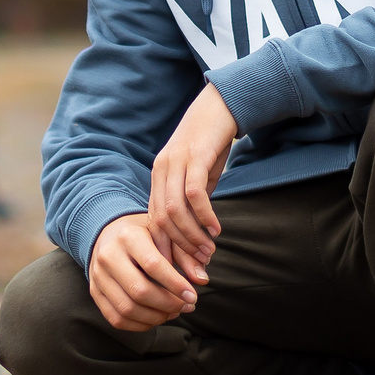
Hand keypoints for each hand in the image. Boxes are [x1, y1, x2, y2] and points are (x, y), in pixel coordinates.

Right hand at [88, 213, 195, 331]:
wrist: (108, 233)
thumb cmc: (143, 234)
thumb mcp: (163, 234)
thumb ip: (183, 254)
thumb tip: (202, 280)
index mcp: (127, 236)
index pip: (153, 265)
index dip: (175, 284)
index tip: (193, 296)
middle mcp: (108, 256)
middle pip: (139, 291)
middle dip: (168, 304)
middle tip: (187, 306)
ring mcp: (97, 276)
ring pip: (127, 309)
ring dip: (156, 317)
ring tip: (174, 312)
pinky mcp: (95, 292)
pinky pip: (116, 318)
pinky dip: (139, 325)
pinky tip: (157, 318)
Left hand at [148, 84, 238, 283]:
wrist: (221, 105)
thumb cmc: (211, 143)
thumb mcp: (199, 175)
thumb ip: (193, 201)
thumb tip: (197, 233)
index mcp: (157, 178)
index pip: (154, 222)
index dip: (166, 249)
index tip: (182, 269)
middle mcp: (160, 171)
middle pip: (161, 221)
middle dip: (178, 249)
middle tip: (197, 268)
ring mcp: (175, 163)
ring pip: (174, 210)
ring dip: (191, 236)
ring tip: (208, 251)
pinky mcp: (194, 156)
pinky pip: (194, 194)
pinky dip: (204, 216)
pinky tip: (216, 229)